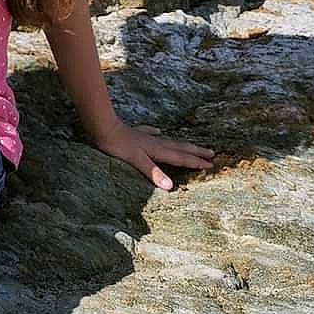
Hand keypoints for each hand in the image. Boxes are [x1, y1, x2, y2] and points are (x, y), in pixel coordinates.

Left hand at [91, 120, 214, 190]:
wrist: (102, 126)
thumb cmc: (118, 146)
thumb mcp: (136, 162)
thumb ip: (153, 173)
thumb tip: (171, 187)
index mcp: (157, 150)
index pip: (180, 158)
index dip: (195, 162)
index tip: (211, 165)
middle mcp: (154, 143)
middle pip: (179, 147)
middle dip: (195, 152)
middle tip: (211, 153)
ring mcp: (144, 138)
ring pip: (168, 142)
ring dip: (181, 145)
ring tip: (190, 145)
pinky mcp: (134, 134)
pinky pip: (149, 134)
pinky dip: (155, 134)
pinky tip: (157, 131)